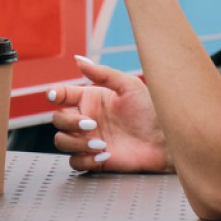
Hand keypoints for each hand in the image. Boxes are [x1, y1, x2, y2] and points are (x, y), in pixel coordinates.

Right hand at [50, 55, 171, 173]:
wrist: (165, 142)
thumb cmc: (151, 111)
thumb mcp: (129, 86)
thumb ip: (103, 73)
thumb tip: (78, 59)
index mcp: (90, 99)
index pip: (61, 94)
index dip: (54, 94)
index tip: (56, 96)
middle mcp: (86, 119)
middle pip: (58, 119)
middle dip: (70, 122)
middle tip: (91, 124)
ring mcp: (88, 140)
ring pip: (61, 141)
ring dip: (76, 142)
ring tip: (100, 143)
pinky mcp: (95, 160)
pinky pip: (75, 162)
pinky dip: (84, 159)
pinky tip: (104, 155)